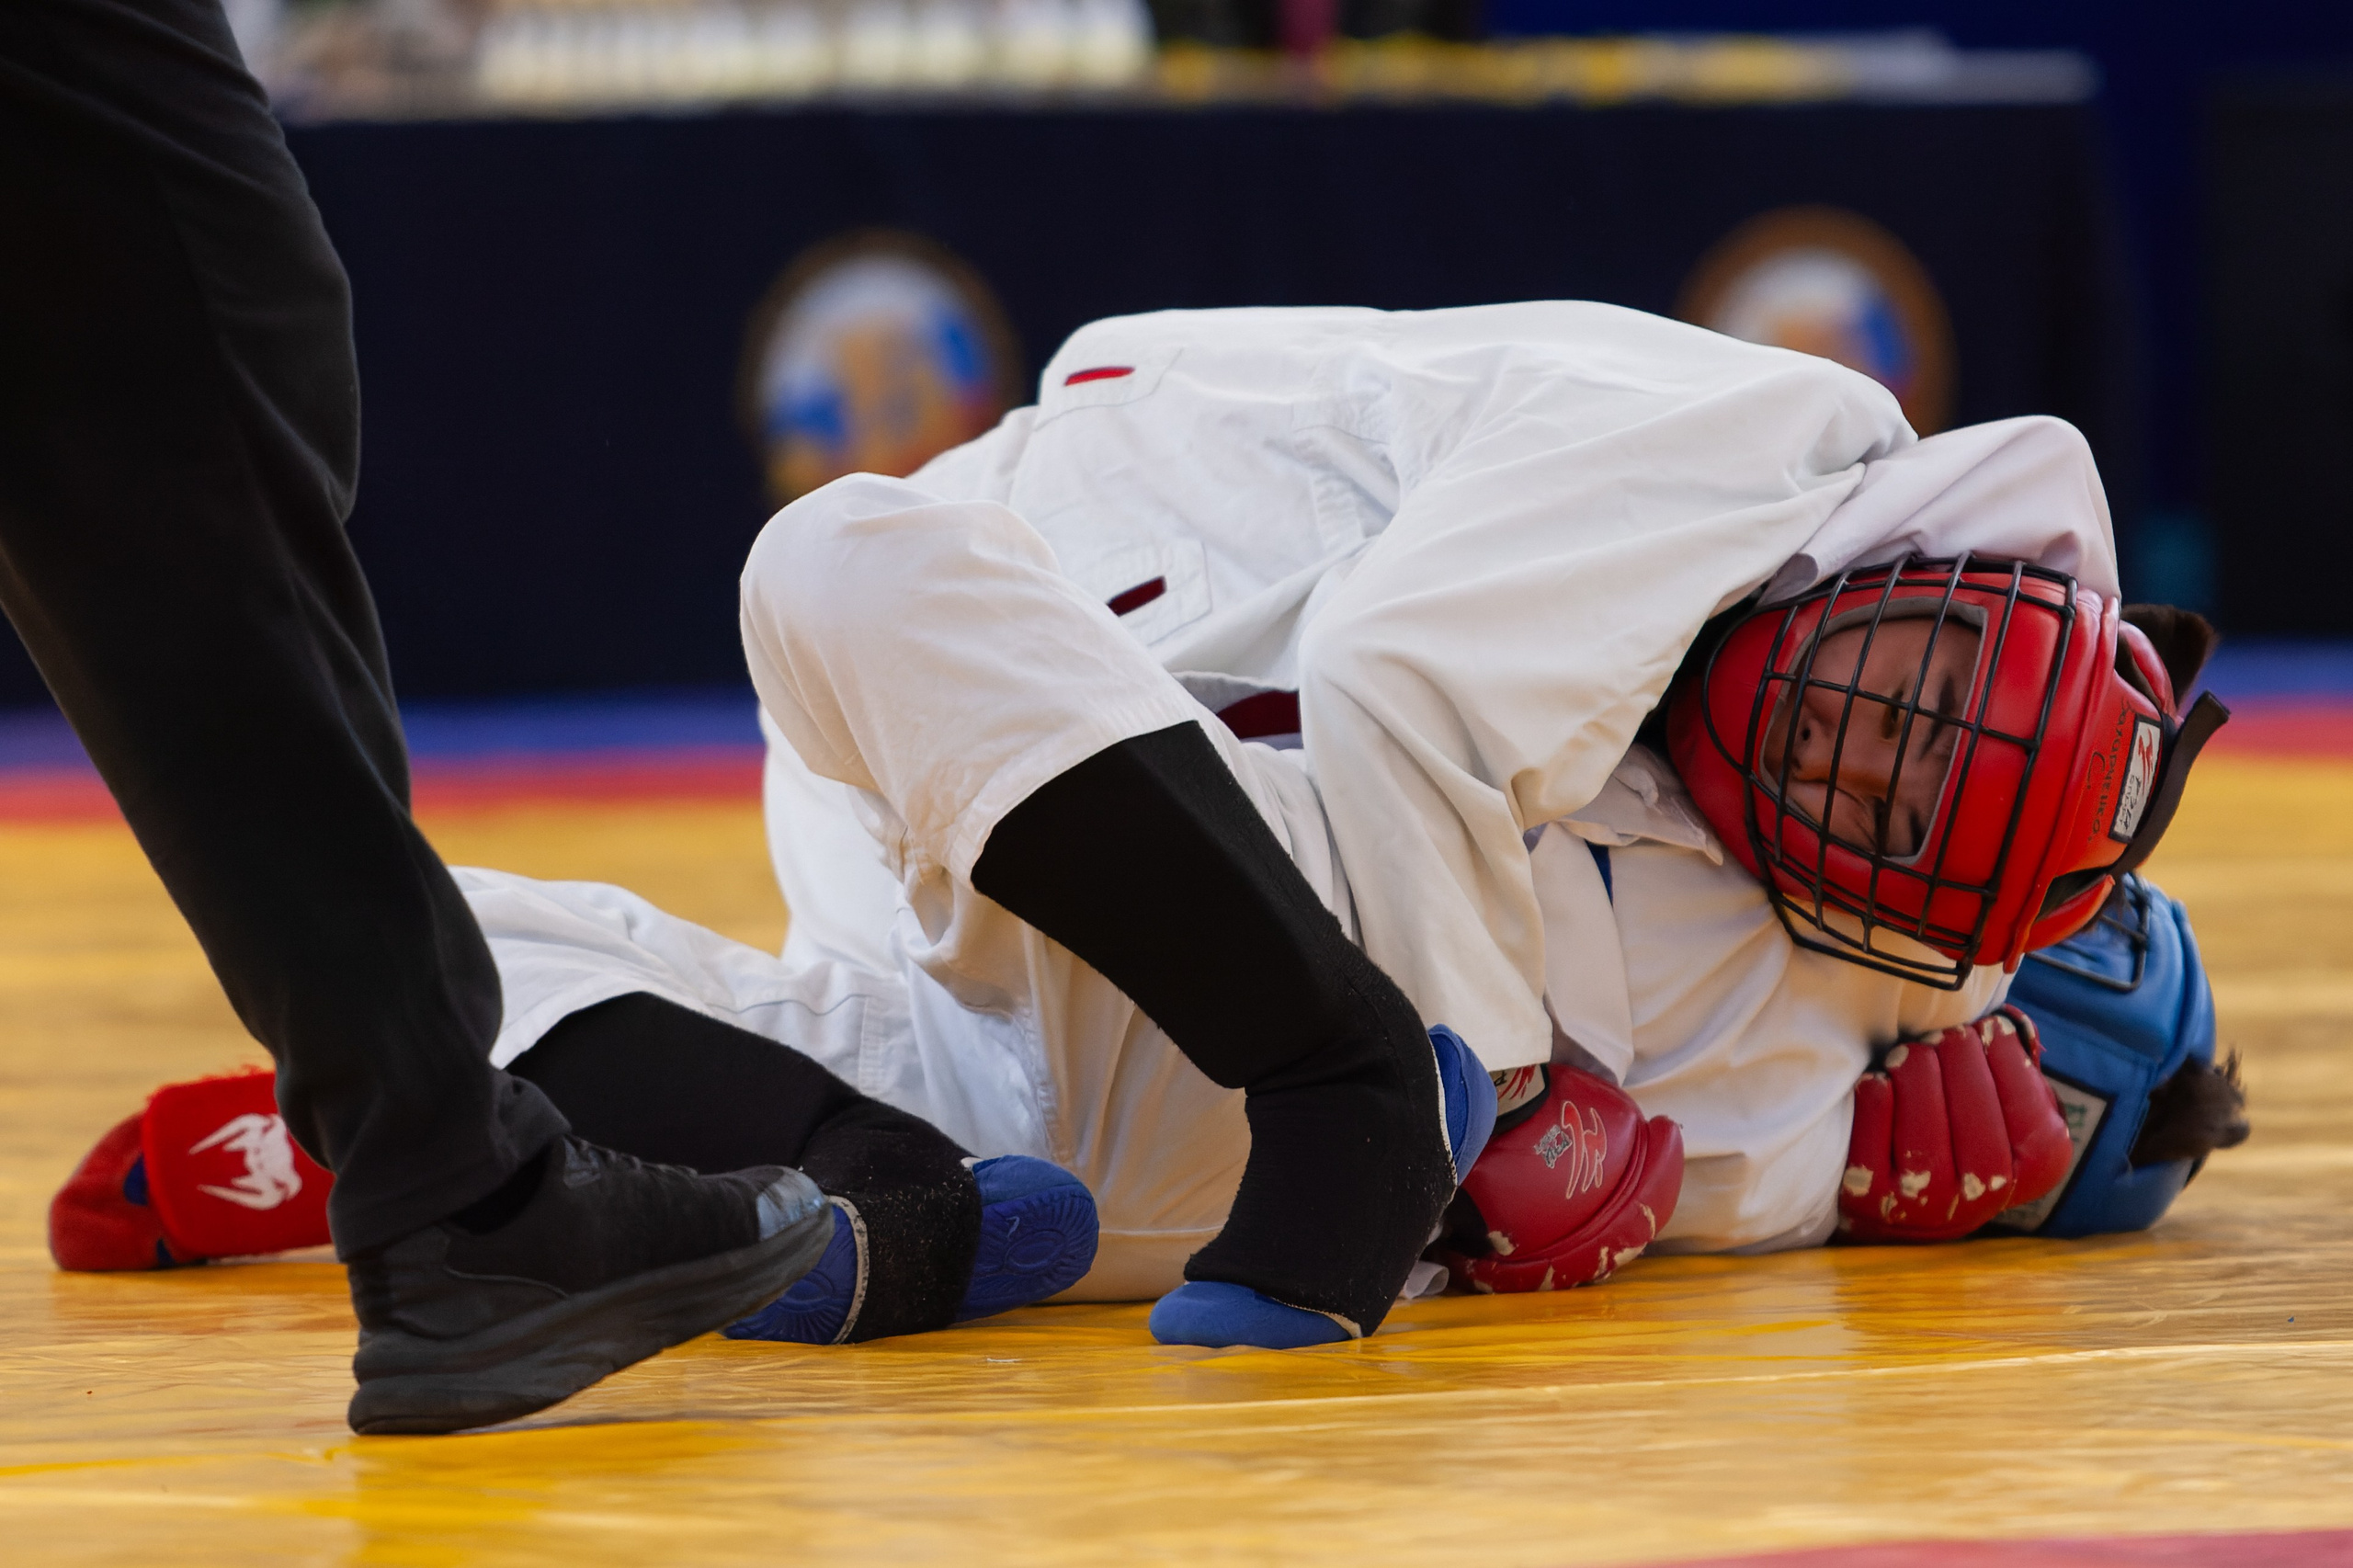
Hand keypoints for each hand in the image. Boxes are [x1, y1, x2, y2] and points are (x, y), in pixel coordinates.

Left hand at [1838, 1007, 2072, 1242]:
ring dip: (1917, 1079)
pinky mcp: (1869, 1199)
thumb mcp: (2005, 1105)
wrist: (1901, 1194)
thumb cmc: (1962, 1126)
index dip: (2008, 1063)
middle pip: (1978, 1124)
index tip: (1988, 1027)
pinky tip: (1878, 1081)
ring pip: (1924, 1138)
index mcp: (2034, 1172)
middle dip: (1961, 1064)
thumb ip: (2015, 1071)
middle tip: (1945, 1034)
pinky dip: (1876, 1105)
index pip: (2033, 1119)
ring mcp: (1924, 1204)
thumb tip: (2006, 1023)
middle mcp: (1983, 1197)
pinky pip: (1871, 1147)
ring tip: (1911, 1052)